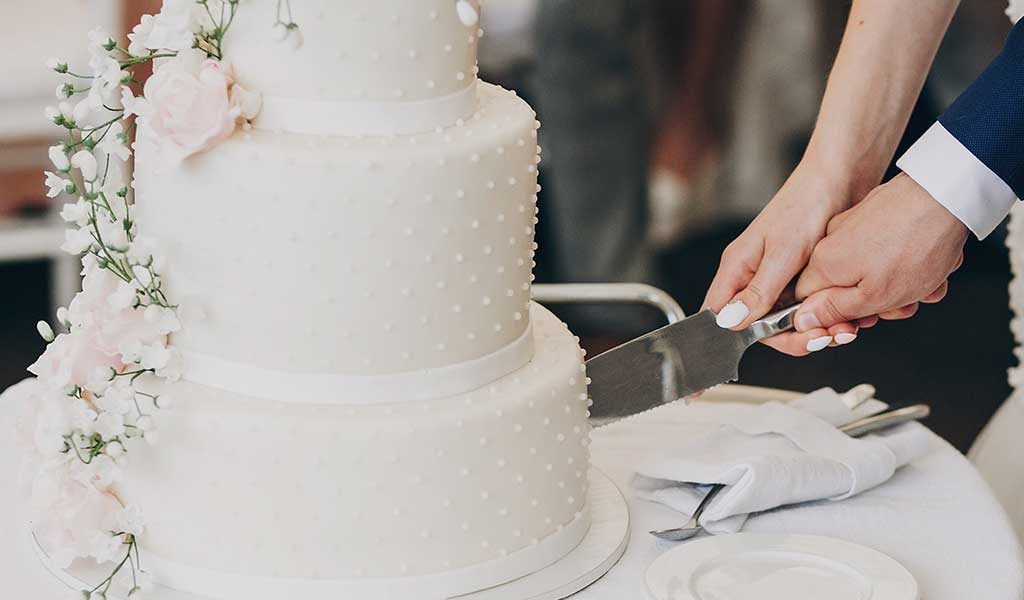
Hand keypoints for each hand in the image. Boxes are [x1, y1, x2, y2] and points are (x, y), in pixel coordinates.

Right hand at [703, 161, 867, 355]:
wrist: (841, 180)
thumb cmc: (806, 205)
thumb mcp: (783, 253)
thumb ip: (758, 291)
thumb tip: (729, 322)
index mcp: (737, 268)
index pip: (719, 316)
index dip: (735, 339)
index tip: (768, 346)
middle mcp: (753, 276)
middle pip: (759, 327)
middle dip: (793, 337)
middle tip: (823, 336)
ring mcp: (777, 279)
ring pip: (785, 322)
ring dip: (814, 329)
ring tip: (843, 328)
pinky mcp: (800, 279)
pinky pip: (806, 310)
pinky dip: (825, 316)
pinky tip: (846, 315)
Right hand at [792, 173, 967, 333]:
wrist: (947, 194)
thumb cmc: (914, 245)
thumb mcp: (874, 297)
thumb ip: (834, 311)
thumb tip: (803, 320)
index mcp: (824, 264)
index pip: (808, 302)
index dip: (832, 318)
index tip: (857, 324)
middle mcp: (832, 242)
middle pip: (844, 290)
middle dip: (875, 304)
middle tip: (901, 305)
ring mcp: (855, 226)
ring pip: (871, 274)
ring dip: (901, 287)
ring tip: (927, 284)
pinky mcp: (877, 216)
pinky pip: (886, 253)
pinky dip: (908, 263)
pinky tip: (932, 266)